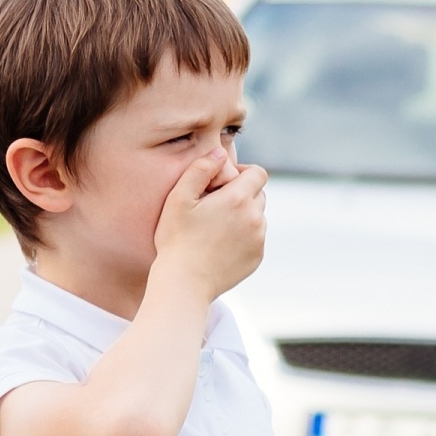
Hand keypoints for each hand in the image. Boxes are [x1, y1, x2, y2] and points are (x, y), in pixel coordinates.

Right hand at [153, 150, 266, 301]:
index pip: (258, 173)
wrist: (184, 282)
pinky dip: (243, 236)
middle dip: (241, 194)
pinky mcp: (257, 257)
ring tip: (216, 226)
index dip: (242, 172)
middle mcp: (255, 218)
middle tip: (215, 205)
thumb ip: (200, 169)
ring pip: (257, 216)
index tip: (223, 182)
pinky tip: (220, 243)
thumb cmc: (176, 238)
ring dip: (243, 215)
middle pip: (259, 194)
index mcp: (238, 199)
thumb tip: (220, 153)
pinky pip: (256, 237)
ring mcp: (258, 239)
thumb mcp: (179, 198)